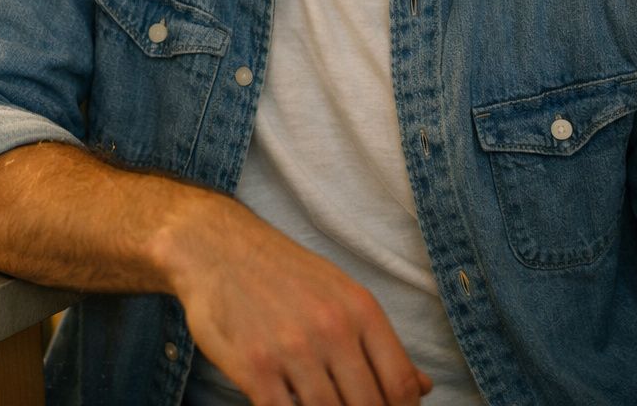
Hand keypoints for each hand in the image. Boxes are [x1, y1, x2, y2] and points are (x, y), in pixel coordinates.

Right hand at [161, 188, 432, 405]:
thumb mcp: (339, 292)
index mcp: (360, 310)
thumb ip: (380, 341)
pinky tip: (288, 404)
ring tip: (316, 403)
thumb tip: (422, 388)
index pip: (400, 384)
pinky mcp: (254, 367)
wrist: (214, 247)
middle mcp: (331, 329)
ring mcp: (291, 349)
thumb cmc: (280, 272)